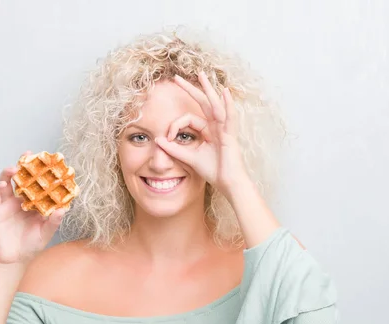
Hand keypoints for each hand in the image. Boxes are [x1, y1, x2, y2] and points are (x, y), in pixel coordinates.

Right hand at [0, 151, 64, 265]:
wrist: (14, 258)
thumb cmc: (31, 244)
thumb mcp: (45, 233)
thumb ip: (53, 222)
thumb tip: (63, 210)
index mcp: (35, 201)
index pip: (38, 182)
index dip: (41, 171)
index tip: (48, 161)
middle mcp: (21, 198)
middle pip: (22, 177)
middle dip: (24, 165)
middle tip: (28, 155)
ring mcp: (8, 202)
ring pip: (7, 181)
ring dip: (8, 172)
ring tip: (14, 169)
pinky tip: (1, 184)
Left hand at [155, 71, 250, 198]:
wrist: (228, 183)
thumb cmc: (213, 172)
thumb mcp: (189, 158)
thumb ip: (174, 149)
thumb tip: (158, 140)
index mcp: (208, 131)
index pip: (189, 119)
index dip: (175, 125)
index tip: (168, 138)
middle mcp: (217, 127)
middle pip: (203, 103)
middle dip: (190, 89)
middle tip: (176, 77)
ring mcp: (225, 129)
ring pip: (215, 105)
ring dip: (208, 88)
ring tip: (201, 74)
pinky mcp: (230, 135)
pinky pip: (230, 117)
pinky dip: (228, 104)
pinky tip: (224, 92)